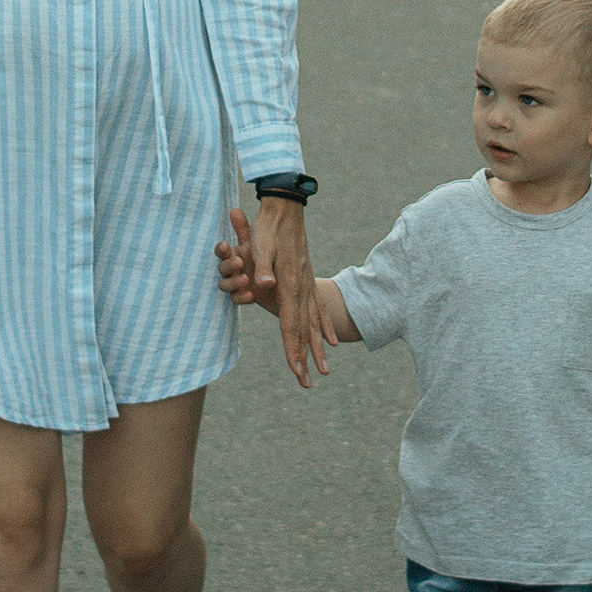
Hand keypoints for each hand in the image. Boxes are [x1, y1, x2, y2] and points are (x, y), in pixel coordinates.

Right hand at [214, 207, 265, 304]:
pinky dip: (241, 296)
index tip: (226, 245)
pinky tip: (251, 294)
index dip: (221, 249)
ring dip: (233, 282)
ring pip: (225, 285)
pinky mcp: (243, 295)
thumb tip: (234, 210)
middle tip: (239, 262)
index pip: (221, 251)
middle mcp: (232, 268)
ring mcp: (236, 283)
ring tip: (246, 279)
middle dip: (229, 266)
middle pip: (222, 268)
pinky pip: (236, 298)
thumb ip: (243, 230)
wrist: (284, 276)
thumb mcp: (258, 242)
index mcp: (233, 253)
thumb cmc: (267, 253)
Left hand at [247, 192, 329, 384]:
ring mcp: (307, 284)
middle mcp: (302, 288)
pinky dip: (324, 327)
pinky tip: (331, 340)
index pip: (291, 324)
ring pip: (315, 323)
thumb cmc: (268, 228)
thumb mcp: (260, 244)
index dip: (293, 348)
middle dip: (306, 357)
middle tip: (308, 382)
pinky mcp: (307, 279)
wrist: (287, 209)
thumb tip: (265, 284)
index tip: (296, 370)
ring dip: (317, 348)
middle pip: (305, 330)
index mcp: (289, 283)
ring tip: (323, 370)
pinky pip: (318, 310)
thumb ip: (262, 265)